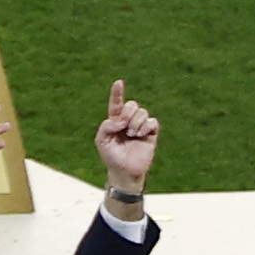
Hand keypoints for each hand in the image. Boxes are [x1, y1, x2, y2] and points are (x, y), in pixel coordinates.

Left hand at [93, 83, 158, 205]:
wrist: (124, 171)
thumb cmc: (111, 156)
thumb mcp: (101, 141)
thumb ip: (106, 126)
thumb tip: (119, 119)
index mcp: (115, 121)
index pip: (116, 103)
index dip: (117, 93)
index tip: (118, 82)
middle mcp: (128, 121)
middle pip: (132, 105)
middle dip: (127, 113)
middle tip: (123, 126)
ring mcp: (140, 126)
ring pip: (142, 112)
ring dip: (136, 122)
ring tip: (132, 134)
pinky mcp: (151, 133)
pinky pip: (152, 122)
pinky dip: (146, 127)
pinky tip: (140, 135)